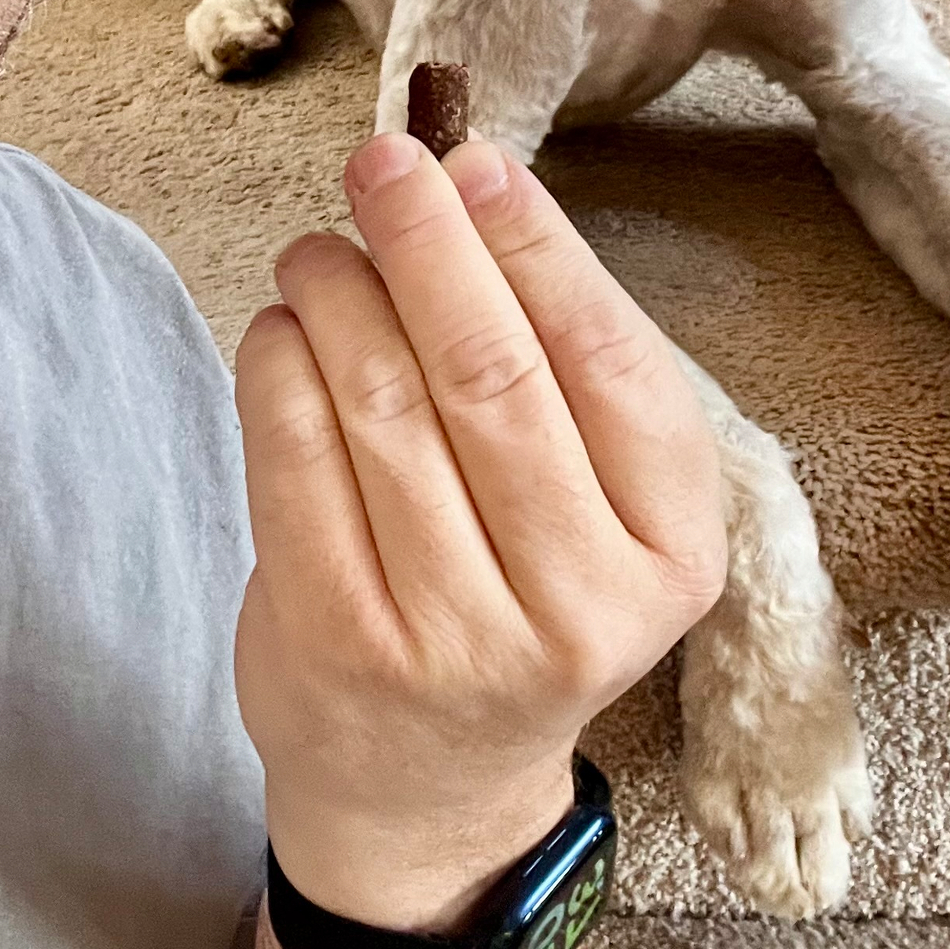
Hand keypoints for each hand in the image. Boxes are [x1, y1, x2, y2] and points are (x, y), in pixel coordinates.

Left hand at [234, 130, 725, 931]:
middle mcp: (580, 605)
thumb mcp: (591, 503)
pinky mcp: (338, 644)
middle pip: (488, 373)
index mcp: (672, 551)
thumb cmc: (516, 600)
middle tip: (379, 163)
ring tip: (320, 252)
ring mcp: (455, 637)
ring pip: (382, 404)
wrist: (429, 789)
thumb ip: (553, 363)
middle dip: (425, 242)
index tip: (473, 160)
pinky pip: (295, 460)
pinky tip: (282, 329)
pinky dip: (278, 366)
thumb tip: (472, 182)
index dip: (534, 243)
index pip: (607, 360)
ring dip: (338, 293)